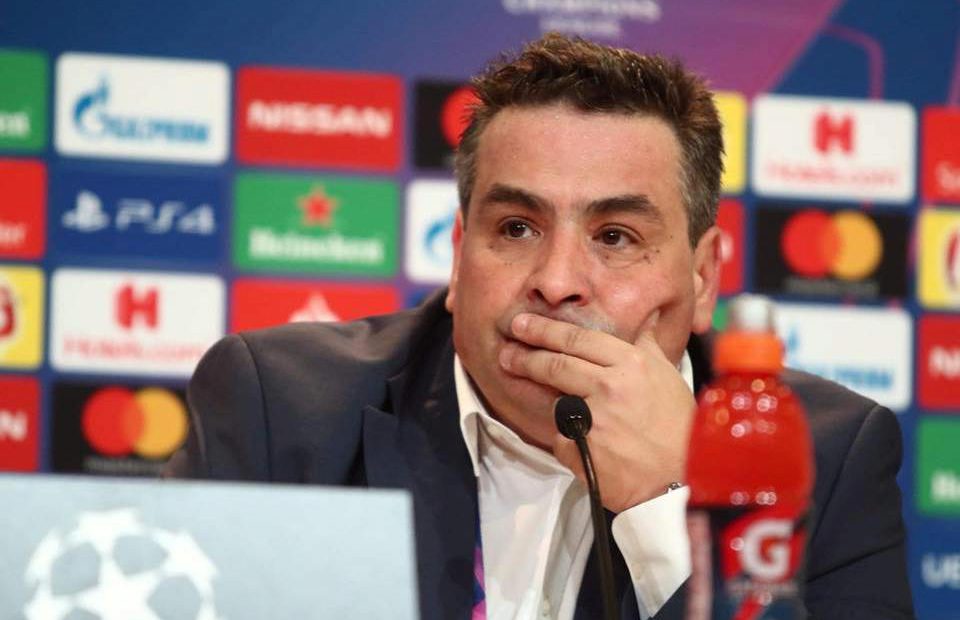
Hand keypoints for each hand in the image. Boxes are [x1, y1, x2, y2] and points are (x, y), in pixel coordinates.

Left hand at [499, 312, 694, 512]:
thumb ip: (648, 347)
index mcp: (631, 364)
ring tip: (545, 397)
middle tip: (507, 350)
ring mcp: (593, 420)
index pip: (577, 339)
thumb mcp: (669, 378)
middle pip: (555, 364)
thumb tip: (646, 318)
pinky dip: (568, 439)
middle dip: (525, 355)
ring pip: (556, 401)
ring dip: (550, 399)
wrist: (682, 479)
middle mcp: (609, 387)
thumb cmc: (678, 427)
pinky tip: (585, 445)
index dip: (544, 330)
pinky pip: (562, 437)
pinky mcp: (580, 450)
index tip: (522, 325)